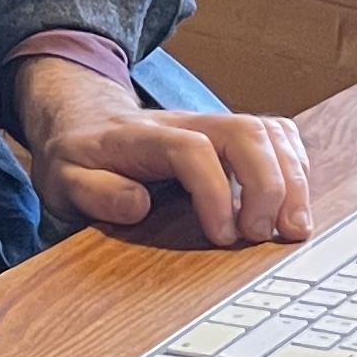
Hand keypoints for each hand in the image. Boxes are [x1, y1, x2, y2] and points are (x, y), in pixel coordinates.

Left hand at [9, 58, 313, 246]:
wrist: (78, 120)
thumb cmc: (75, 159)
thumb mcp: (61, 181)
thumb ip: (93, 193)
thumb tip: (136, 205)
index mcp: (137, 138)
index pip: (189, 150)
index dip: (215, 191)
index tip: (223, 236)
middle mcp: (181, 123)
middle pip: (242, 133)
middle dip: (266, 185)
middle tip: (265, 235)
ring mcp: (208, 123)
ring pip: (266, 131)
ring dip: (290, 178)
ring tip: (293, 227)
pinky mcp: (227, 132)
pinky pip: (275, 134)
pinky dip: (295, 166)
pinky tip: (294, 201)